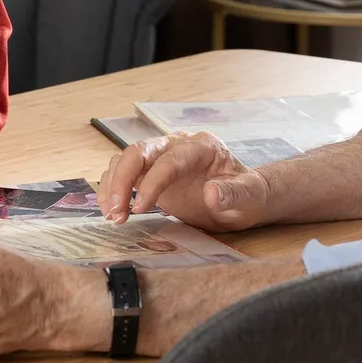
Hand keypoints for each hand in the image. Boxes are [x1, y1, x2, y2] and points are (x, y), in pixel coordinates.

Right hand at [99, 132, 271, 231]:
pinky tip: (112, 210)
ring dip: (113, 186)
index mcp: (202, 146)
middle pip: (139, 151)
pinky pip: (123, 173)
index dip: (152, 183)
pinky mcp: (150, 172)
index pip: (170, 160)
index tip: (140, 208)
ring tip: (113, 216)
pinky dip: (112, 189)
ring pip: (125, 160)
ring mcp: (161, 157)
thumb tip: (212, 193)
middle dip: (122, 180)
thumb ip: (234, 193)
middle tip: (116, 212)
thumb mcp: (249, 197)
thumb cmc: (247, 196)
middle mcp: (177, 146)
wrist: (242, 199)